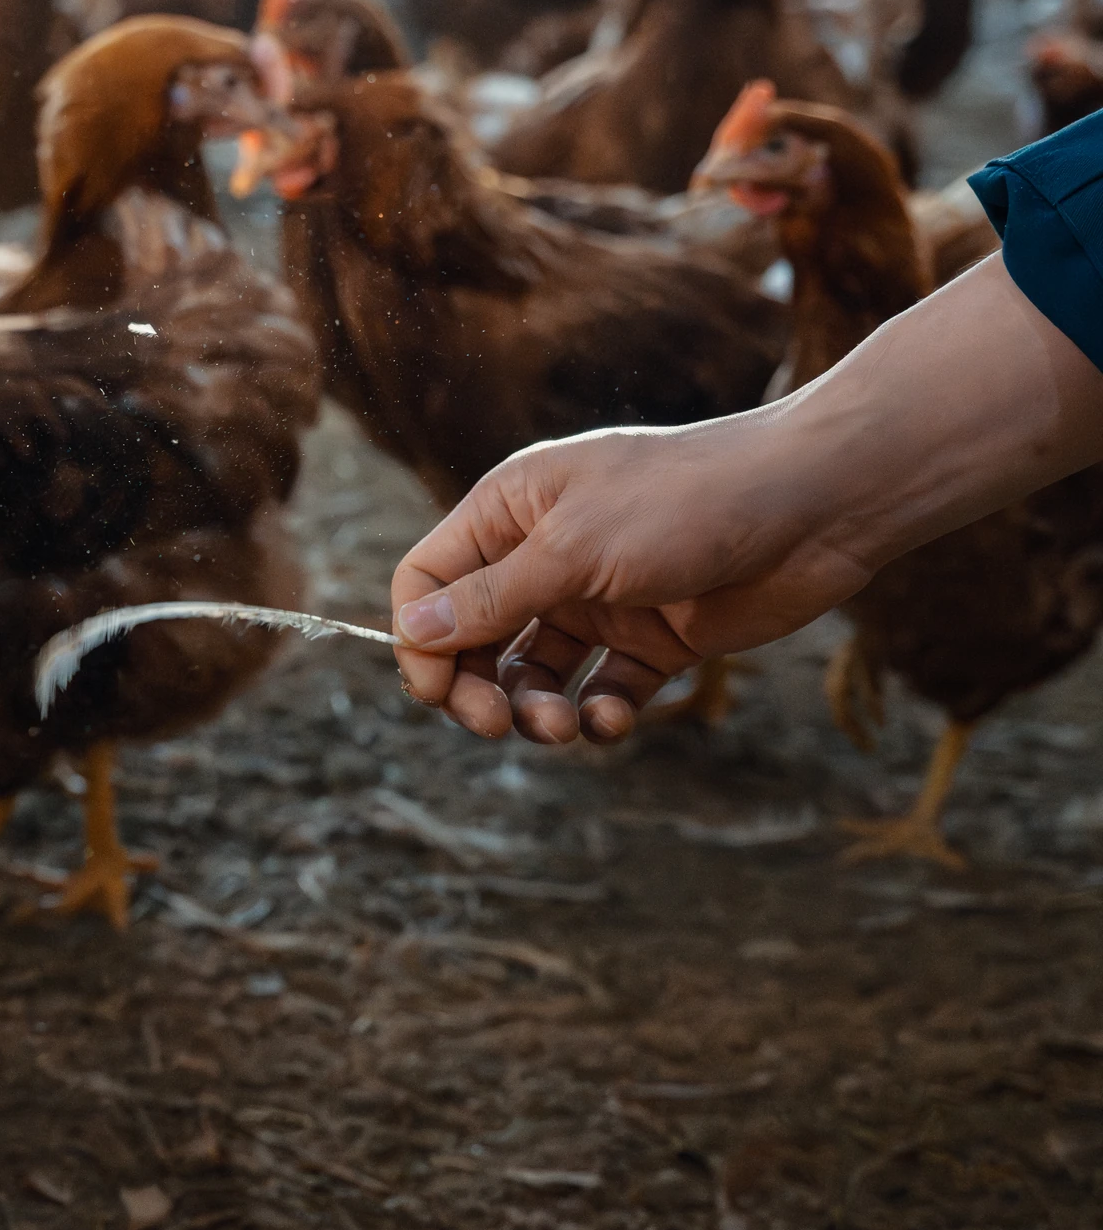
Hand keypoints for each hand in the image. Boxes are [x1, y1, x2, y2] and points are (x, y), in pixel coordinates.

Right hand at [389, 418, 877, 742]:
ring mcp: (600, 598)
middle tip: (494, 725)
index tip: (436, 691)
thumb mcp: (574, 549)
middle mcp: (546, 555)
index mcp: (511, 512)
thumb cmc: (689, 501)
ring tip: (564, 728)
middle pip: (474, 638)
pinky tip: (610, 719)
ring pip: (535, 672)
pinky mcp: (653, 637)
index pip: (430, 581)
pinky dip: (597, 713)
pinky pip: (601, 689)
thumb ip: (493, 598)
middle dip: (477, 687)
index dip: (421, 639)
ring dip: (536, 709)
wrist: (816, 505)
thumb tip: (413, 632)